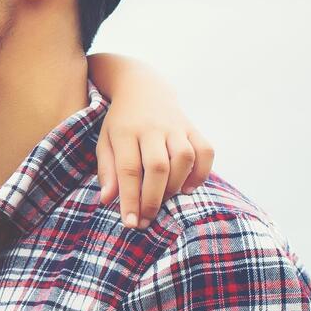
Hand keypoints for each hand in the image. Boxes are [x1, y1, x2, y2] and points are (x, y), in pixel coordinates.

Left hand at [96, 88, 213, 229]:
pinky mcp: (193, 127)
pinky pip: (205, 150)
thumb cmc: (120, 123)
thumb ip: (107, 171)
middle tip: (147, 219)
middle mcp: (152, 128)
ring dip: (177, 185)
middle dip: (153, 198)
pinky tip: (188, 187)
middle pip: (157, 167)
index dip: (130, 198)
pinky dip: (202, 172)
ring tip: (165, 200)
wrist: (143, 88)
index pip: (128, 169)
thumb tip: (108, 200)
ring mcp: (175, 126)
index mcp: (125, 132)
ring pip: (184, 158)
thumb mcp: (105, 142)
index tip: (131, 222)